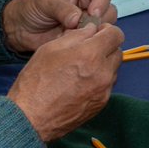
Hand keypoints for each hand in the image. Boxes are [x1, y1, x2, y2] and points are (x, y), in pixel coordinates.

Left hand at [1, 0, 116, 54]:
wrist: (19, 28)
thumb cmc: (32, 7)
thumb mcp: (46, 2)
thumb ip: (62, 8)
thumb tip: (77, 19)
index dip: (102, 1)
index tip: (93, 13)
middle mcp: (89, 5)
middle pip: (108, 10)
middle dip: (98, 20)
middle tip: (82, 28)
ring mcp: (87, 23)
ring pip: (104, 27)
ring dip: (92, 32)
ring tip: (72, 34)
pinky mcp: (83, 38)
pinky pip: (93, 41)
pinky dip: (85, 43)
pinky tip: (71, 42)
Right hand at [7, 22, 124, 141]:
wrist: (31, 118)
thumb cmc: (36, 82)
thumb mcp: (50, 48)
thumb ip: (76, 35)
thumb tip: (91, 29)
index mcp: (91, 55)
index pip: (116, 35)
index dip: (107, 30)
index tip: (97, 33)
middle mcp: (102, 73)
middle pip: (117, 51)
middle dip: (106, 47)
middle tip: (88, 50)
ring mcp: (104, 91)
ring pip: (113, 69)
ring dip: (103, 64)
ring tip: (81, 68)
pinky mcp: (101, 104)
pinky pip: (107, 85)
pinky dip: (99, 80)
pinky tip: (80, 82)